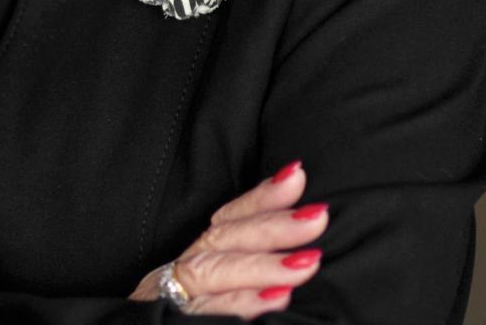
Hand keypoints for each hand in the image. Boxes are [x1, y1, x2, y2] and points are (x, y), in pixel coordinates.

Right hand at [129, 160, 327, 319]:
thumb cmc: (189, 316)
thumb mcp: (214, 291)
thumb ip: (244, 268)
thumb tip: (302, 251)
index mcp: (194, 259)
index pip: (227, 220)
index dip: (260, 198)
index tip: (296, 176)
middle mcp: (180, 272)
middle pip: (221, 240)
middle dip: (271, 226)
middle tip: (316, 217)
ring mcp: (171, 299)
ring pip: (211, 273)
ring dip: (261, 267)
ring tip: (305, 263)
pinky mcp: (168, 322)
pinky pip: (203, 313)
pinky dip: (239, 305)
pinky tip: (276, 300)